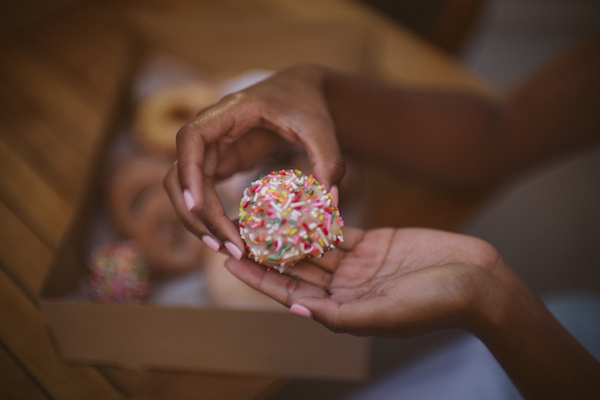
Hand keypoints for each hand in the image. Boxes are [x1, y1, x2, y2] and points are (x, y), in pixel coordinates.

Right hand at [164, 65, 344, 258]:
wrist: (300, 93)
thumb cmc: (307, 106)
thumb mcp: (321, 130)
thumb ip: (329, 161)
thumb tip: (330, 201)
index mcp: (230, 111)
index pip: (191, 138)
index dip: (187, 171)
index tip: (196, 204)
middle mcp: (212, 130)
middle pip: (181, 172)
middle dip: (197, 212)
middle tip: (225, 246)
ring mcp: (212, 148)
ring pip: (185, 188)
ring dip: (198, 220)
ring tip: (226, 249)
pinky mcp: (218, 163)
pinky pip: (202, 193)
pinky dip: (210, 217)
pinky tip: (231, 238)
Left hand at [224, 226, 502, 338]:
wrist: (478, 280)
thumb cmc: (436, 305)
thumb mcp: (386, 314)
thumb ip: (341, 315)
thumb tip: (295, 310)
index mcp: (342, 311)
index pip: (289, 293)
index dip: (259, 277)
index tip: (229, 260)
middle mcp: (344, 288)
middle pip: (295, 267)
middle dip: (266, 250)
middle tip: (236, 229)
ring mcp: (357, 264)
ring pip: (313, 244)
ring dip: (287, 229)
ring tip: (260, 211)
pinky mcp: (373, 242)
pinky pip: (338, 228)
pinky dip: (318, 216)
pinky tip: (297, 202)